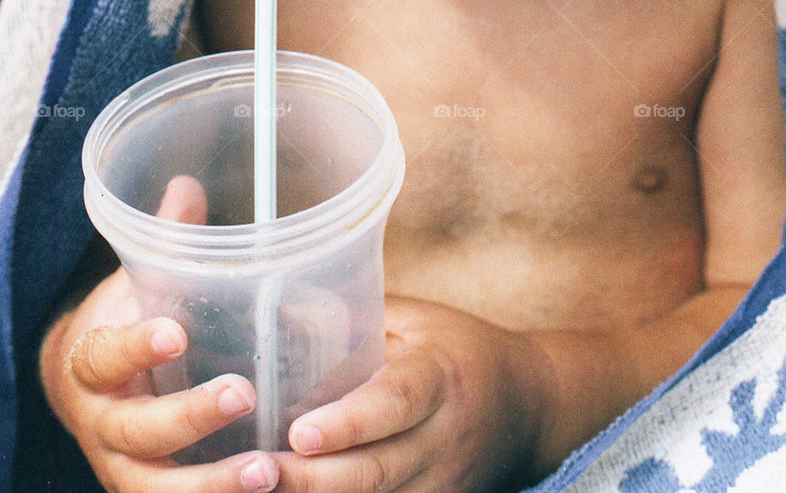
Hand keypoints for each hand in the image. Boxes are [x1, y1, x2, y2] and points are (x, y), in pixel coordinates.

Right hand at [40, 176, 280, 492]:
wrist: (87, 392)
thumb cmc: (123, 326)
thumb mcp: (133, 284)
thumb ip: (164, 242)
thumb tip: (187, 183)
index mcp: (93, 364)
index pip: (106, 355)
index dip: (137, 346)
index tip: (175, 332)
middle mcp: (102, 425)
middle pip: (138, 432)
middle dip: (189, 418)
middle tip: (243, 394)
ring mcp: (123, 470)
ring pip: (159, 488)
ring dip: (213, 485)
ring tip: (269, 471)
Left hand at [276, 296, 546, 492]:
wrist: (529, 405)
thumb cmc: (459, 349)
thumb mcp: (418, 319)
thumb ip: (359, 316)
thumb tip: (282, 309)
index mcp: (438, 377)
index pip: (394, 402)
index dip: (348, 422)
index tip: (299, 432)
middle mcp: (442, 438)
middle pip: (376, 469)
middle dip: (312, 479)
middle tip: (256, 473)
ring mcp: (441, 482)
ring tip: (259, 490)